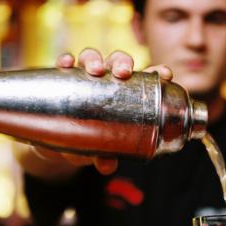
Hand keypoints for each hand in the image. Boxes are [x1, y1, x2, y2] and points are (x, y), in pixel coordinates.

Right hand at [34, 48, 172, 174]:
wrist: (60, 142)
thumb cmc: (90, 143)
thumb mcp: (99, 152)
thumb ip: (105, 157)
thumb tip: (107, 166)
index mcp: (125, 94)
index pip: (143, 79)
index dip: (156, 73)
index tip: (165, 74)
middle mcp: (107, 81)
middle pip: (117, 62)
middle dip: (122, 63)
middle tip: (123, 73)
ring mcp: (85, 79)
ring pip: (91, 59)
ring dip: (94, 60)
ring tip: (95, 70)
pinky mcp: (63, 80)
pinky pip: (64, 66)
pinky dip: (65, 61)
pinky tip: (66, 64)